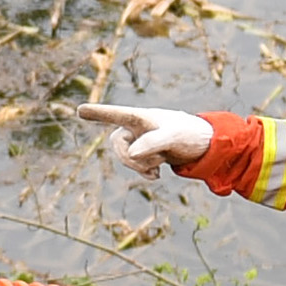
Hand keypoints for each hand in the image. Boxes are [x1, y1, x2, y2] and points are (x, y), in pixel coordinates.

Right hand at [73, 102, 213, 170]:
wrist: (205, 144)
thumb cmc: (190, 134)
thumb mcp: (174, 137)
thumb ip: (152, 142)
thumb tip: (132, 153)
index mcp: (141, 117)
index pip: (115, 114)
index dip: (98, 113)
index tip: (80, 110)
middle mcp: (137, 127)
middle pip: (117, 144)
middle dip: (130, 159)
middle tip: (153, 167)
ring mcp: (140, 139)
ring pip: (126, 157)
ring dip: (141, 166)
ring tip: (161, 164)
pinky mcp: (146, 152)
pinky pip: (135, 165)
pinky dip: (144, 171)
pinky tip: (157, 175)